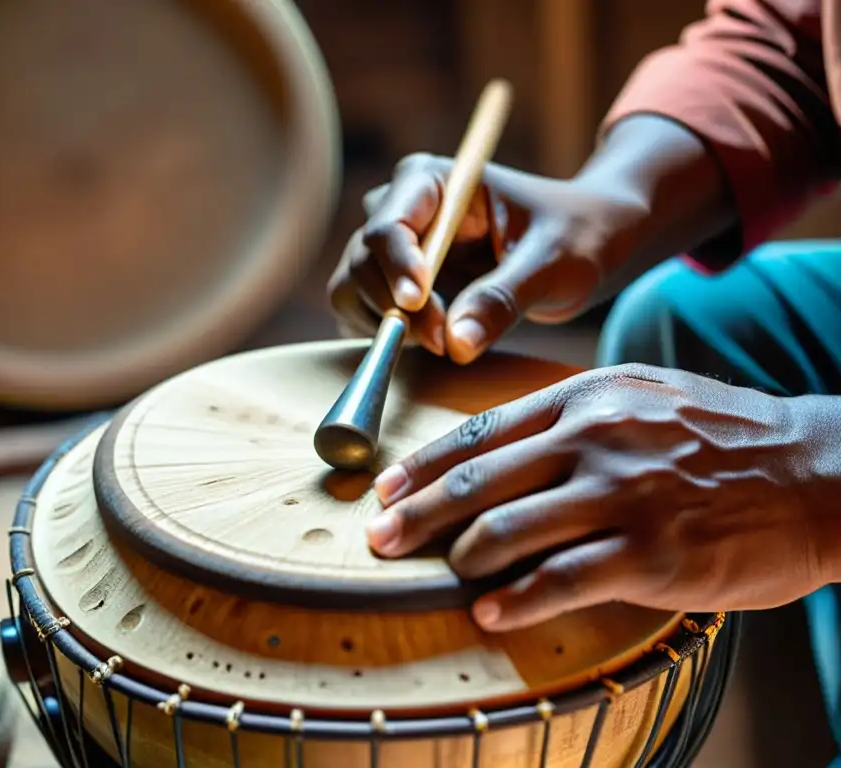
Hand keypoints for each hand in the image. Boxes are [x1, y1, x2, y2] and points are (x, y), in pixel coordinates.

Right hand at [327, 152, 648, 362]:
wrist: (581, 246)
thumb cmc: (575, 237)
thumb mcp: (554, 264)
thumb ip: (504, 299)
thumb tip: (456, 344)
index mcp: (433, 182)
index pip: (390, 224)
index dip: (398, 267)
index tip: (418, 306)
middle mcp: (399, 208)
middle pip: (362, 260)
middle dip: (395, 306)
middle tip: (443, 341)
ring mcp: (390, 249)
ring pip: (351, 288)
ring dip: (386, 324)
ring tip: (442, 340)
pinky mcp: (390, 285)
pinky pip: (360, 314)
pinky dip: (384, 335)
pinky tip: (431, 340)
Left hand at [365, 364, 839, 630]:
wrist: (816, 471)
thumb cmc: (720, 437)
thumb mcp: (640, 397)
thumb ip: (570, 415)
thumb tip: (498, 448)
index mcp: (585, 398)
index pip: (480, 432)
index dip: (423, 465)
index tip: (384, 488)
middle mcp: (594, 439)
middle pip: (477, 481)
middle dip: (415, 515)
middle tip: (377, 539)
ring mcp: (621, 495)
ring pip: (508, 530)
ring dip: (460, 559)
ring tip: (442, 575)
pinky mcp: (650, 552)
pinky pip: (559, 580)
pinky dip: (514, 601)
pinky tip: (489, 612)